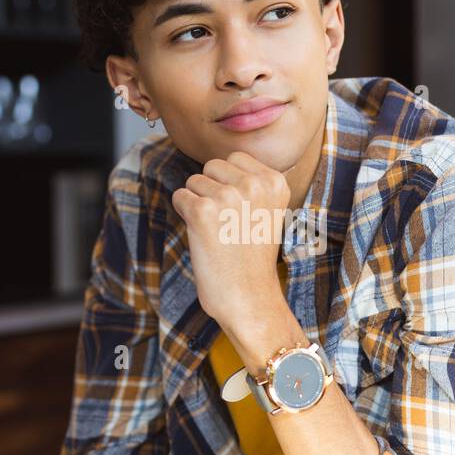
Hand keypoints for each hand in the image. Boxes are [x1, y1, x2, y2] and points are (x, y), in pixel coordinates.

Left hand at [171, 151, 290, 329]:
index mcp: (275, 181)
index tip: (242, 212)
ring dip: (198, 204)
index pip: (236, 158)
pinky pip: (179, 197)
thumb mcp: (268, 210)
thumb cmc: (253, 256)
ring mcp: (228, 197)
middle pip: (213, 165)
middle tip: (227, 223)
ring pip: (194, 181)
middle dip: (212, 189)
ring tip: (218, 231)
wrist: (248, 297)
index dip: (230, 183)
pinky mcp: (202, 212)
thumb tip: (222, 161)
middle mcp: (254, 184)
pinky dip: (184, 215)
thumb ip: (252, 181)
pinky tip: (202, 235)